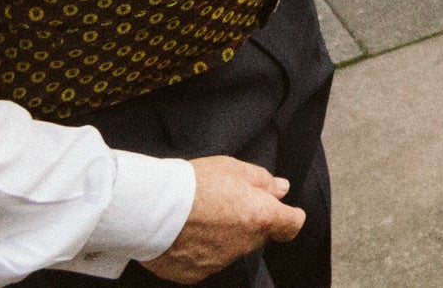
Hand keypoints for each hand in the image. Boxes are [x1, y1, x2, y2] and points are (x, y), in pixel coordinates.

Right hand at [149, 157, 302, 282]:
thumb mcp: (234, 169)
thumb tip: (280, 189)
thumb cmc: (193, 184)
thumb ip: (262, 181)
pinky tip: (184, 234)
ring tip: (198, 217)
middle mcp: (243, 244)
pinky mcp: (194, 274)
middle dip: (249, 221)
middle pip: (258, 235)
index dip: (288, 216)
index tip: (282, 210)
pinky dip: (199, 251)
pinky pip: (205, 262)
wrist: (151, 209)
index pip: (291, 224)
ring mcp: (219, 262)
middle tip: (224, 204)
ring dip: (223, 236)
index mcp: (260, 217)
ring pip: (231, 249)